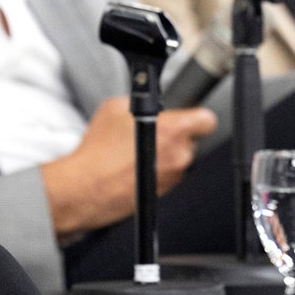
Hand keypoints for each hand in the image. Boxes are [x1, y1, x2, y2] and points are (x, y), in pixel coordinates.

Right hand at [40, 97, 215, 236]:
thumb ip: (143, 103)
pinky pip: (169, 174)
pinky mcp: (166, 192)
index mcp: (175, 129)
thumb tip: (150, 103)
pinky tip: (137, 166)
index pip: (207, 119)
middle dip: (177, 135)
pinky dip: (158, 170)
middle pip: (193, 140)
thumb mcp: (116, 107)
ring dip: (167, 154)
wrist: (87, 187)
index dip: (196, 116)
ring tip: (140, 152)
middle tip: (155, 133)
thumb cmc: (99, 151)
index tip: (188, 116)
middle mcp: (181, 154)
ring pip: (181, 158)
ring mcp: (175, 176)